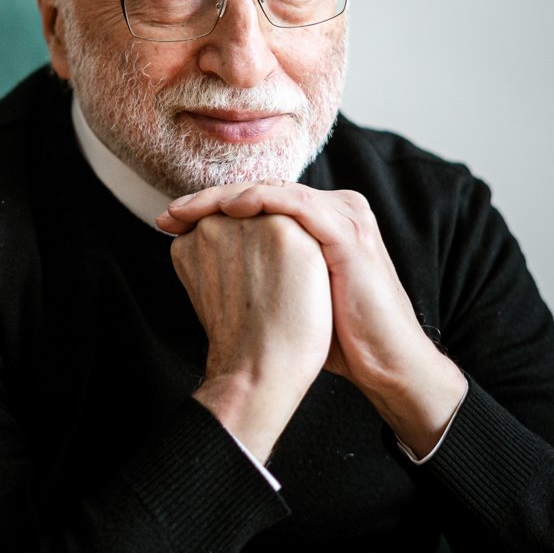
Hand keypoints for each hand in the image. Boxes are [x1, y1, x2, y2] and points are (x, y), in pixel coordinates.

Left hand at [160, 183, 466, 457]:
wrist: (384, 363)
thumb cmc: (337, 335)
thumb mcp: (292, 291)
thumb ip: (262, 267)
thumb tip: (208, 261)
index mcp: (320, 219)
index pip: (258, 199)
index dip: (211, 207)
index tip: (170, 222)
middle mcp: (335, 208)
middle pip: (261, 189)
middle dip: (208, 200)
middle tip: (169, 213)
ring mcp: (344, 216)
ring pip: (273, 190)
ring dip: (224, 197)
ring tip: (187, 210)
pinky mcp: (347, 232)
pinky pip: (297, 203)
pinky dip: (261, 201)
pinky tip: (231, 210)